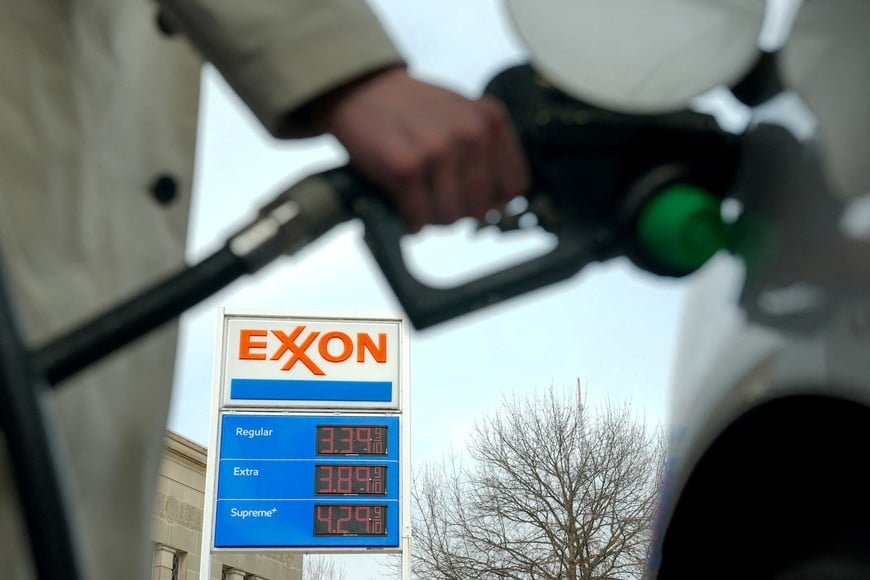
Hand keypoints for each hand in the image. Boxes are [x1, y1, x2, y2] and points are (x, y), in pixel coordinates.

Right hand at [317, 67, 529, 231]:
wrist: (361, 89)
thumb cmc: (411, 109)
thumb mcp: (462, 115)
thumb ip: (486, 152)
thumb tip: (498, 206)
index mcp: (490, 120)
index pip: (514, 187)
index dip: (493, 201)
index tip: (473, 200)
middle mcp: (471, 133)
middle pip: (481, 208)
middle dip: (458, 213)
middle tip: (437, 201)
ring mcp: (439, 150)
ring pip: (451, 217)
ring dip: (432, 218)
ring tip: (420, 201)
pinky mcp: (406, 167)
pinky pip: (419, 217)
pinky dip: (411, 220)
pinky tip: (404, 206)